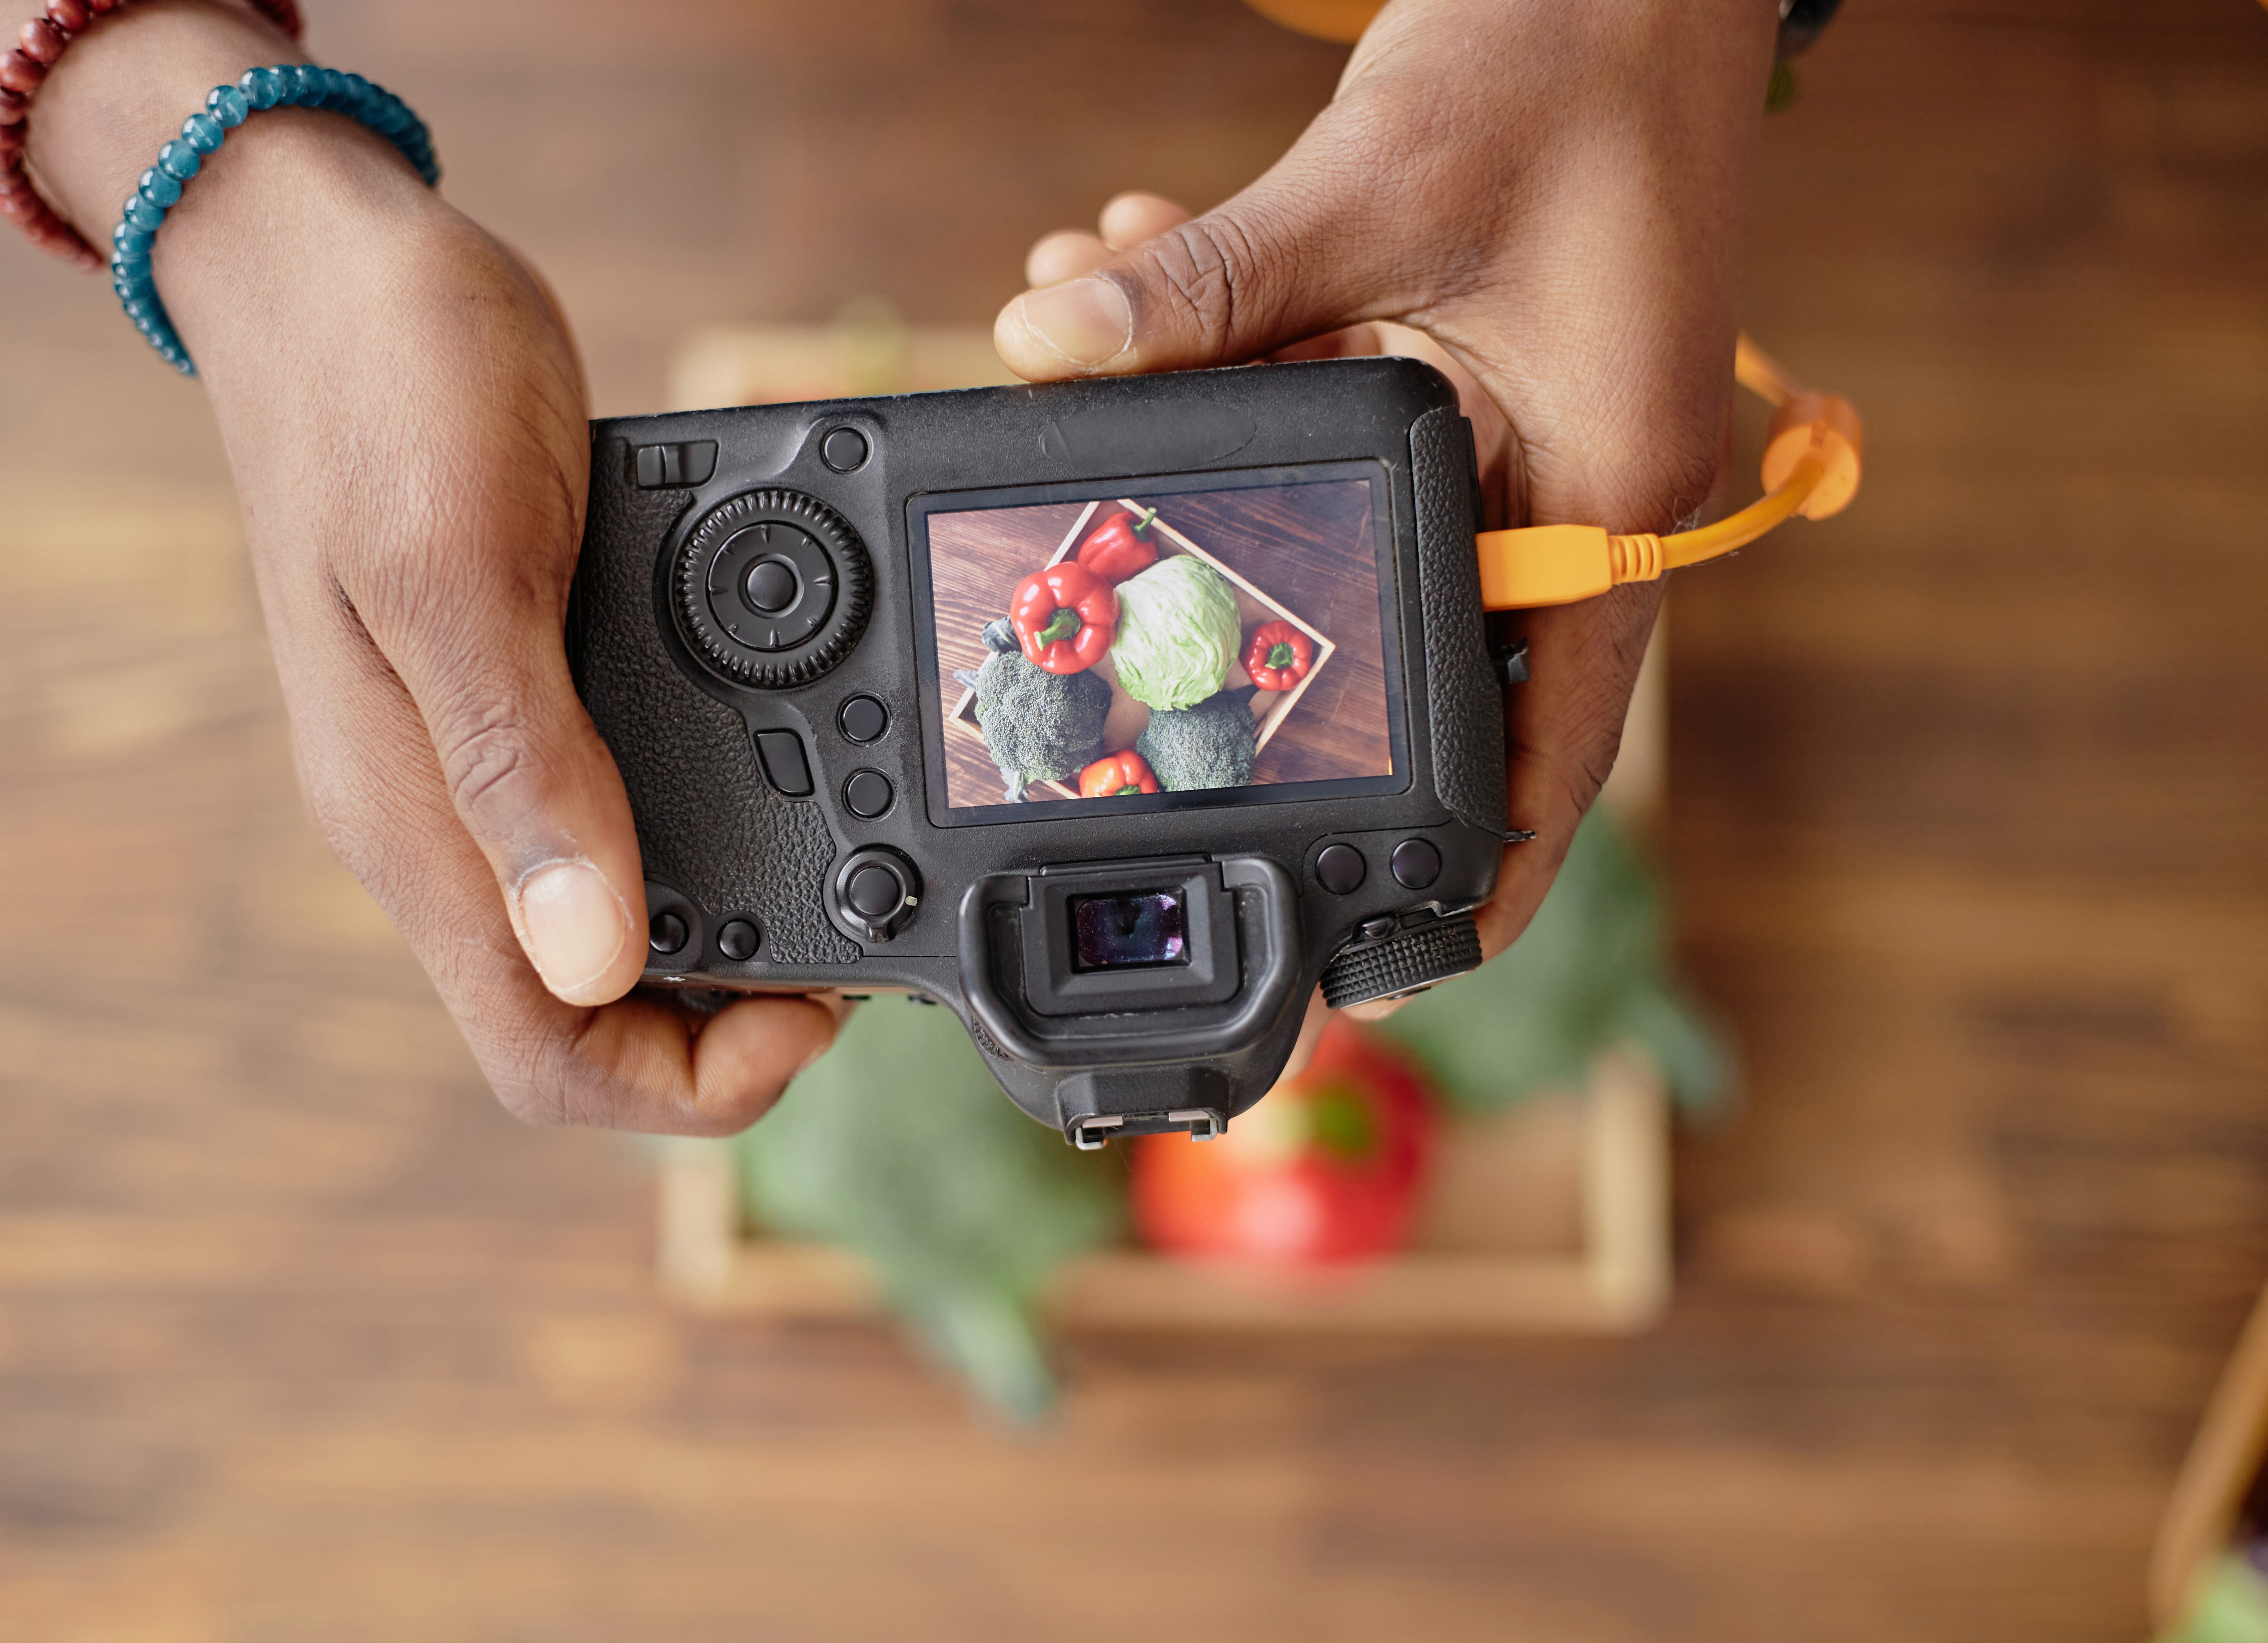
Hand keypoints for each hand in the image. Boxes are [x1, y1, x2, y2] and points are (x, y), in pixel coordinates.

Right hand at [16, 9, 842, 1130]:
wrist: (334, 264)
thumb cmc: (383, 385)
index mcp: (416, 821)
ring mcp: (477, 759)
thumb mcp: (457, 566)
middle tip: (852, 948)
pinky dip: (712, 821)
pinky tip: (787, 766)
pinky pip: (614, 808)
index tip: (812, 1027)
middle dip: (727, 1022)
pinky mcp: (519, 692)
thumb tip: (593, 957)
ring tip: (846, 858)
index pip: (542, 1049)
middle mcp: (444, 818)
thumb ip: (519, 765)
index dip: (686, 1087)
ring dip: (731, 930)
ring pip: (610, 920)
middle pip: (586, 1008)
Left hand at [996, 0, 1777, 965]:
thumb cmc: (1560, 62)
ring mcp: (1535, 435)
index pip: (1552, 730)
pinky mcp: (1483, 377)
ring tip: (1087, 417)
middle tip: (1140, 692)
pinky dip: (1250, 391)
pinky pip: (1355, 433)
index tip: (1400, 958)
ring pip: (1363, 525)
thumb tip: (1046, 345)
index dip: (1481, 860)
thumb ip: (1207, 284)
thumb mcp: (1369, 184)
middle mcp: (1583, 481)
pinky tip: (1131, 306)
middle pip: (1428, 642)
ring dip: (1229, 478)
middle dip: (1275, 645)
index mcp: (1607, 481)